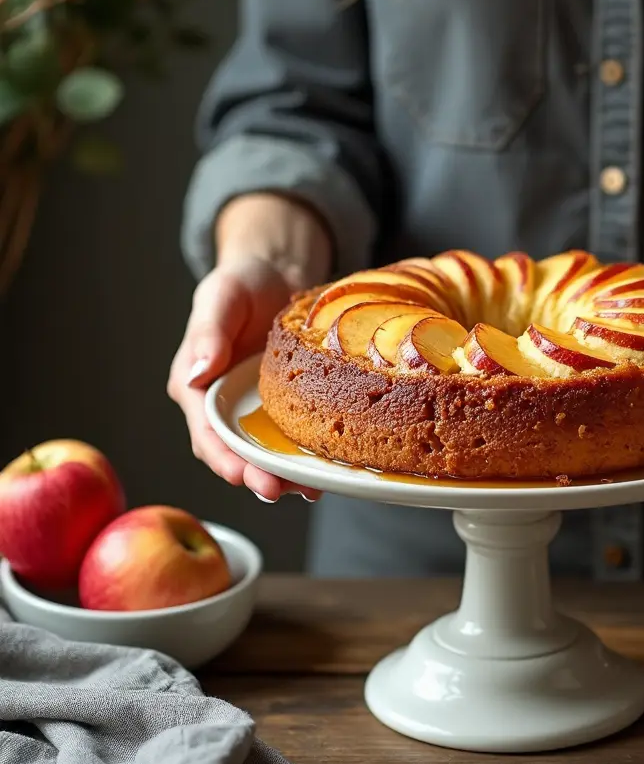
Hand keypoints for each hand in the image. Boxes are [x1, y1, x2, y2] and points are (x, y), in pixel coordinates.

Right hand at [166, 255, 321, 502]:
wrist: (278, 273)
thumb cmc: (242, 281)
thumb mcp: (222, 296)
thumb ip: (208, 332)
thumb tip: (196, 373)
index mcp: (195, 385)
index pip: (204, 432)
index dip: (222, 458)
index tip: (240, 475)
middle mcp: (221, 405)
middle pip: (234, 452)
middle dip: (253, 476)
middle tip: (277, 490)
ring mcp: (253, 410)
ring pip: (264, 453)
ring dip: (283, 475)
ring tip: (308, 489)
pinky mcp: (283, 407)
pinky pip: (292, 437)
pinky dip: (306, 456)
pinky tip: (327, 469)